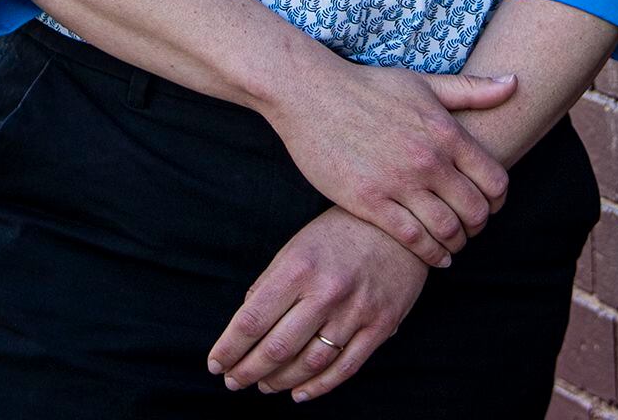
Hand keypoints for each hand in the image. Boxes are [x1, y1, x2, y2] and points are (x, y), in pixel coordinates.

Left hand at [206, 207, 428, 400]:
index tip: (216, 364)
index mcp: (299, 268)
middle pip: (277, 348)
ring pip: (309, 363)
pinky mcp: (381, 325)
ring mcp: (356, 311)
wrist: (402, 226)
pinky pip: (345, 367)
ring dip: (280, 381)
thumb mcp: (298, 246)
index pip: (252, 320)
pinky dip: (318, 387)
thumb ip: (269, 284)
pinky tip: (299, 392)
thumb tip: (243, 325)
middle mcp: (327, 291)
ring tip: (264, 386)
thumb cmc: (340, 234)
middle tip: (234, 381)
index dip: (229, 349)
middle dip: (248, 371)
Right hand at [264, 52, 516, 265]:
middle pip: (475, 210)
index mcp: (447, 132)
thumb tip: (515, 82)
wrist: (312, 94)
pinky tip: (435, 257)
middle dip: (479, 225)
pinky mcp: (369, 202)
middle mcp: (429, 160)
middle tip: (471, 229)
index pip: (495, 180)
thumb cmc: (368, 85)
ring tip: (453, 244)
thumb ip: (472, 90)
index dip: (498, 200)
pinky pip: (411, 239)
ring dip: (457, 243)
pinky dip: (430, 254)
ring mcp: (399, 183)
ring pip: (446, 230)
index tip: (490, 205)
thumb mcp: (425, 83)